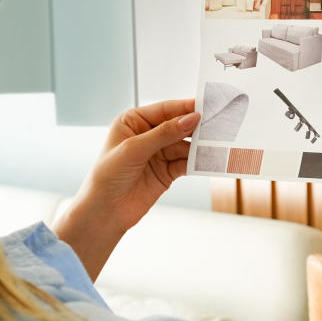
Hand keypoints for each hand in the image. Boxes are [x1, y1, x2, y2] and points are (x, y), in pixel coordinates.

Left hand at [53, 98, 199, 278]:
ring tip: (217, 143)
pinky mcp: (167, 172)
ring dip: (199, 146)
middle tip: (217, 124)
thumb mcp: (133, 149)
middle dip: (196, 127)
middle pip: (178, 126)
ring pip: (185, 145)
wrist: (104, 213)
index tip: (205, 107)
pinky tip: (208, 160)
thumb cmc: (107, 177)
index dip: (185, 107)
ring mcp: (158, 154)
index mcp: (134, 122)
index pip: (164, 110)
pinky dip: (198, 162)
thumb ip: (164, 133)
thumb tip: (191, 119)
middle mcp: (147, 135)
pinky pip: (187, 162)